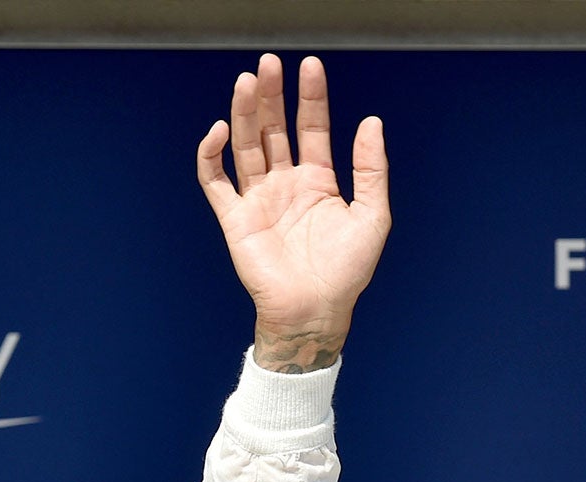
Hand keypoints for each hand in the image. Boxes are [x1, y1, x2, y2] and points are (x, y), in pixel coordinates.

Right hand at [196, 53, 389, 372]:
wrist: (316, 312)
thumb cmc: (348, 272)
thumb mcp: (373, 216)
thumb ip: (371, 169)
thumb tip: (371, 121)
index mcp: (318, 181)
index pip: (311, 127)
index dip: (311, 97)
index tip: (311, 66)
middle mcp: (286, 184)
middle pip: (274, 128)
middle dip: (271, 96)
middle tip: (269, 64)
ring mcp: (259, 199)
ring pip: (246, 146)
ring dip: (244, 113)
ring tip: (247, 82)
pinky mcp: (235, 219)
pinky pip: (215, 180)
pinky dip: (212, 154)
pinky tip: (220, 130)